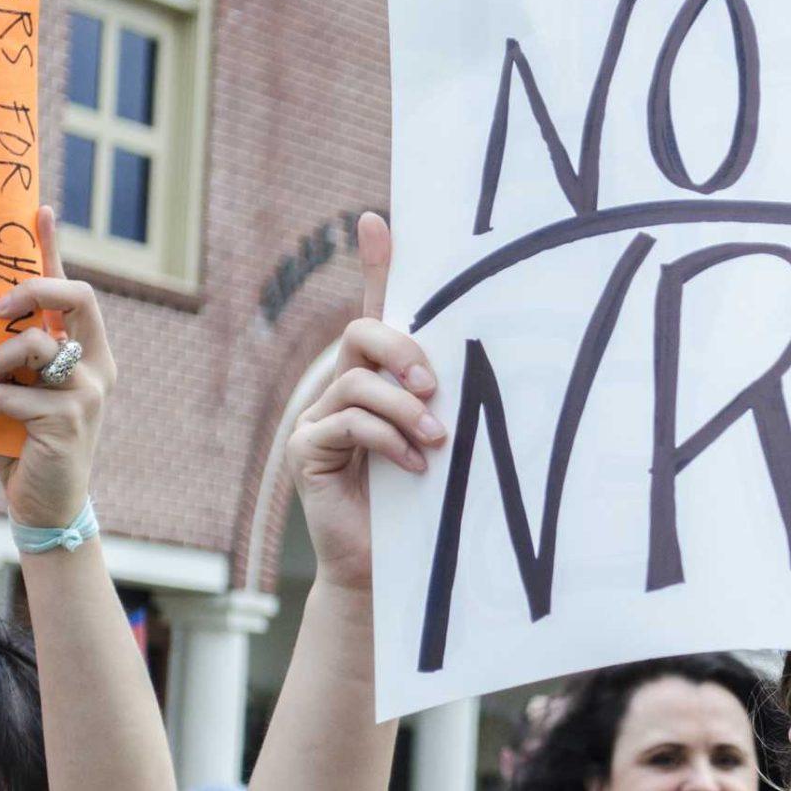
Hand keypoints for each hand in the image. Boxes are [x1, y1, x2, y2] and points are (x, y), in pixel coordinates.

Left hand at [0, 210, 111, 529]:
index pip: (76, 291)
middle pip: (76, 297)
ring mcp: (88, 393)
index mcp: (92, 353)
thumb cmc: (29, 443)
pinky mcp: (68, 421)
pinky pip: (12, 395)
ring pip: (33, 347)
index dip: (57, 249)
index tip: (42, 211)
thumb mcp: (26, 391)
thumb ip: (20, 358)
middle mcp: (99, 366)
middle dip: (32, 289)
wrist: (47, 504)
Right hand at [289, 215, 448, 591]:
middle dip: (401, 349)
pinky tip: (415, 467)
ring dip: (404, 408)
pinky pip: (345, 423)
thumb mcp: (440, 443)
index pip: (376, 310)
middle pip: (362, 333)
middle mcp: (340, 388)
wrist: (385, 570)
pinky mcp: (305, 451)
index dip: (376, 264)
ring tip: (434, 442)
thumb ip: (444, 405)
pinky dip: (386, 440)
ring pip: (357, 382)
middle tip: (433, 385)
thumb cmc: (424, 505)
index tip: (377, 220)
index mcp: (376, 379)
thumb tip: (485, 368)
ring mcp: (317, 418)